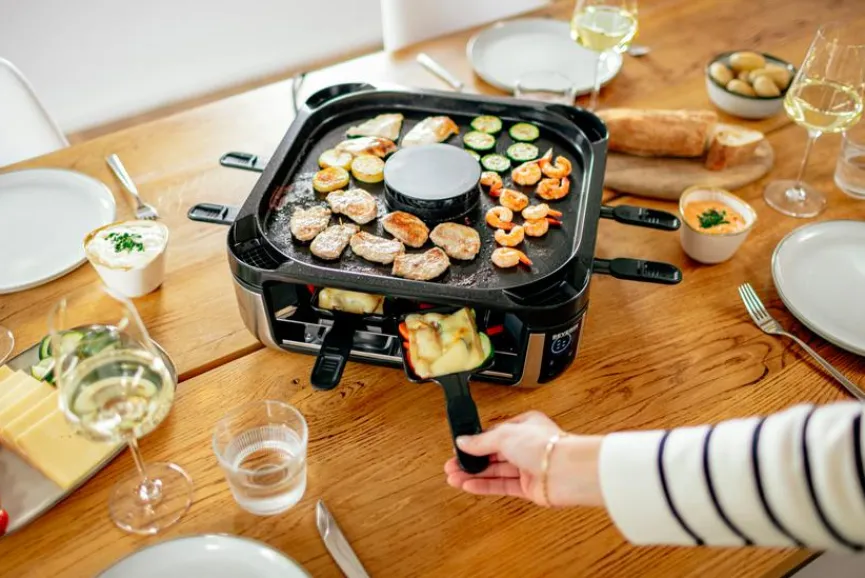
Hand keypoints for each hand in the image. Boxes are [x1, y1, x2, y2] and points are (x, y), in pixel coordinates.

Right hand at [444, 411, 603, 506]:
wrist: (565, 471)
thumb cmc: (545, 445)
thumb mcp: (504, 435)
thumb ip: (481, 441)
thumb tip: (463, 441)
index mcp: (525, 425)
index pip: (494, 433)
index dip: (476, 441)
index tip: (459, 448)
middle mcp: (527, 446)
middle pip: (493, 453)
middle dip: (472, 459)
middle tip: (451, 465)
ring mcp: (528, 467)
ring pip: (495, 471)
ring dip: (474, 474)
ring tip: (453, 477)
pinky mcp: (528, 487)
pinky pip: (501, 486)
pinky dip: (484, 486)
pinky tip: (468, 485)